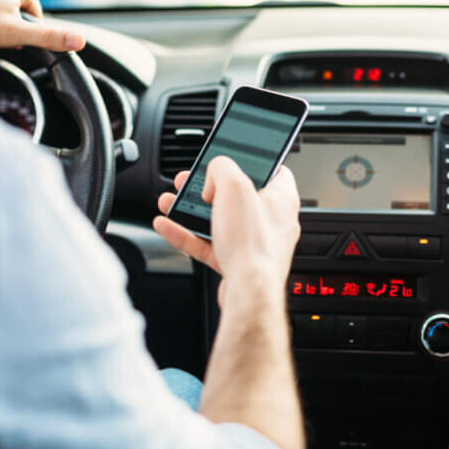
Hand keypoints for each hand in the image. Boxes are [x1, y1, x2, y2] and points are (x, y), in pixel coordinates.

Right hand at [154, 159, 300, 306]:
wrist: (248, 293)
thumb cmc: (253, 245)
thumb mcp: (234, 186)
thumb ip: (221, 167)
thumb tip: (213, 173)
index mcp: (281, 197)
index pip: (272, 167)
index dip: (249, 158)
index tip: (230, 155)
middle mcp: (271, 220)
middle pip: (237, 194)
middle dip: (207, 186)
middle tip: (189, 181)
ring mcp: (253, 242)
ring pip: (219, 219)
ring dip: (191, 209)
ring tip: (170, 201)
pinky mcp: (237, 261)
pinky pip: (209, 243)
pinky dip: (187, 234)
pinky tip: (167, 226)